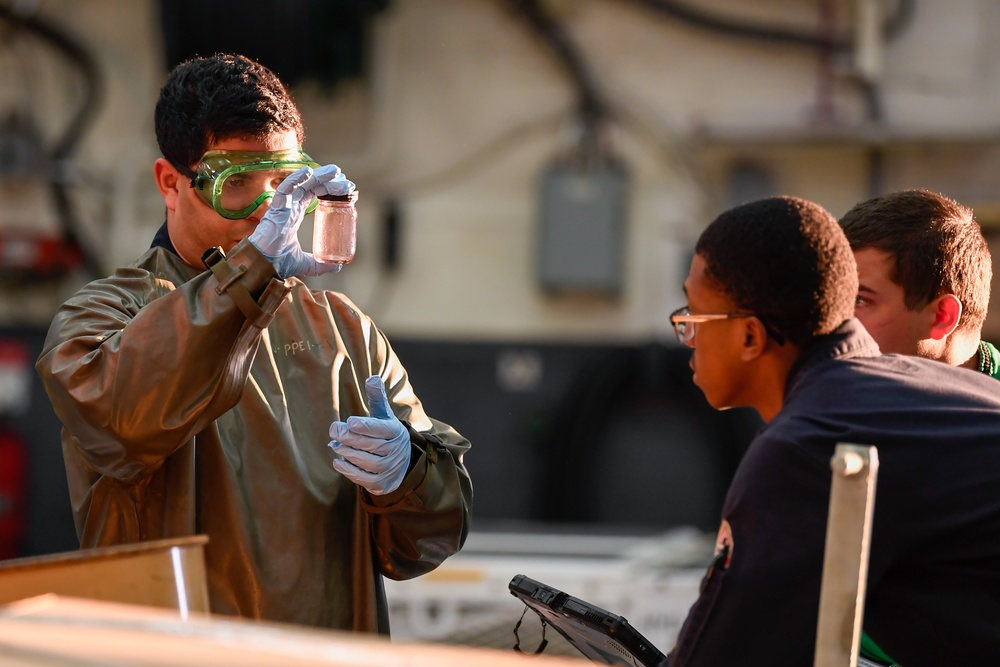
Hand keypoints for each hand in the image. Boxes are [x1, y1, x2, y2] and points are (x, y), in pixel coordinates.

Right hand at [248, 164, 354, 277]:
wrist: (264, 267)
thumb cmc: (278, 262)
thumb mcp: (307, 263)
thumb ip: (321, 264)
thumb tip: (339, 266)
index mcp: (295, 214)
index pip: (314, 194)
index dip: (329, 188)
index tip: (346, 190)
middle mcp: (290, 207)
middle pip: (311, 185)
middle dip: (329, 180)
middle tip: (346, 182)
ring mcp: (283, 206)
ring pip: (302, 184)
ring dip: (319, 175)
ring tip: (336, 171)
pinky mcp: (276, 208)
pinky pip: (285, 189)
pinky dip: (296, 179)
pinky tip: (308, 172)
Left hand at [329, 375, 411, 494]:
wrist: (401, 463)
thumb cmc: (386, 434)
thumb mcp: (384, 415)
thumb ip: (377, 398)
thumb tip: (372, 378)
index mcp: (396, 431)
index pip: (381, 429)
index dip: (365, 426)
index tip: (350, 422)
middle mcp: (396, 451)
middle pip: (372, 445)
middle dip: (350, 438)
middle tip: (334, 431)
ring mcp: (390, 468)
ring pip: (367, 462)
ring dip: (348, 453)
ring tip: (336, 445)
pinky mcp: (382, 483)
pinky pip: (364, 478)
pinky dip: (349, 470)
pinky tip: (338, 461)